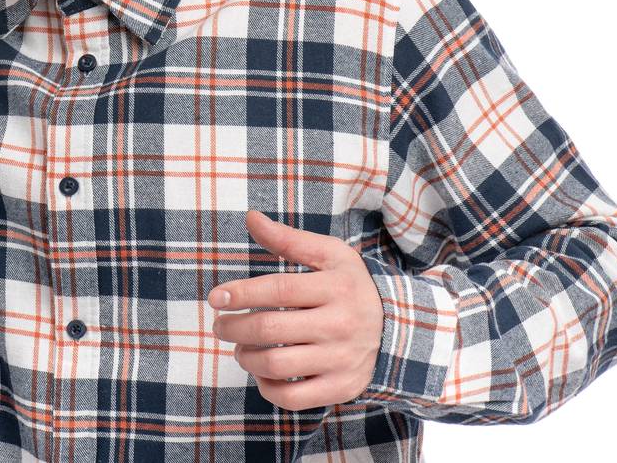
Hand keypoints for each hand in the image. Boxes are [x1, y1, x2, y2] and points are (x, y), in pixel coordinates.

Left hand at [209, 209, 384, 410]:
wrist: (400, 327)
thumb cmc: (350, 285)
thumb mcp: (329, 255)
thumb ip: (288, 239)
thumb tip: (250, 218)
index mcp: (336, 287)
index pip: (279, 289)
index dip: (241, 293)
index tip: (215, 297)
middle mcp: (341, 324)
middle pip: (271, 329)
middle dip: (234, 327)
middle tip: (219, 325)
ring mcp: (342, 360)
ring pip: (276, 365)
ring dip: (245, 357)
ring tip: (241, 347)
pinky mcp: (341, 388)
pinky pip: (292, 398)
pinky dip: (266, 387)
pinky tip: (262, 371)